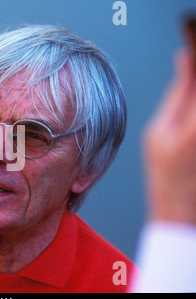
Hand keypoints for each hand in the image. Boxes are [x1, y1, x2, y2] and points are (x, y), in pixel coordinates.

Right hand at [142, 50, 195, 224]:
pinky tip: (192, 109)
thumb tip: (185, 61)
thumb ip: (177, 94)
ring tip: (187, 105)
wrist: (183, 209)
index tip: (193, 37)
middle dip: (195, 75)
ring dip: (195, 93)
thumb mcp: (158, 132)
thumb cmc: (166, 175)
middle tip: (188, 71)